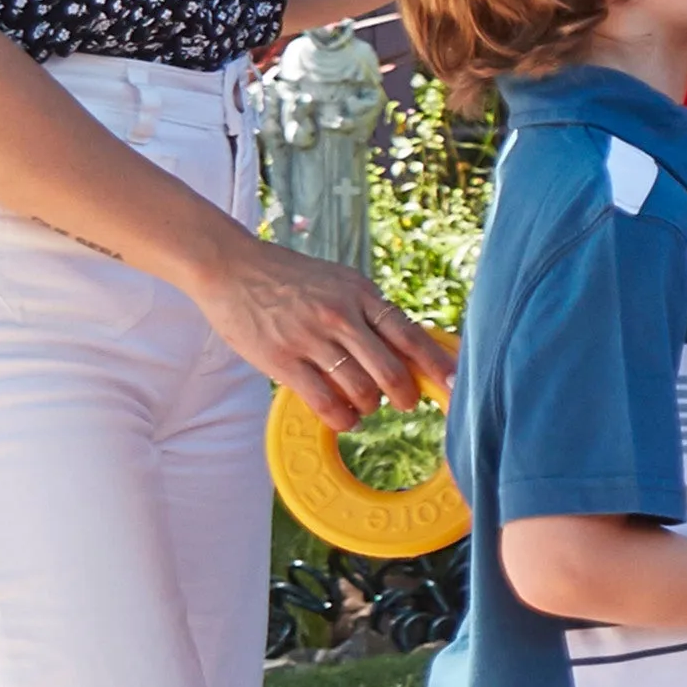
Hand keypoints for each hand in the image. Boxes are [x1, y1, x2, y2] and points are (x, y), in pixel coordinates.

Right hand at [199, 232, 451, 424]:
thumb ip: (370, 311)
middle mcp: (340, 315)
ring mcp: (311, 338)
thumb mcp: (339, 282)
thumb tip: (408, 347)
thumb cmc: (290, 279)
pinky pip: (325, 402)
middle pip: (391, 370)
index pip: (410, 335)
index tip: (456, 385)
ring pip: (361, 390)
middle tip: (406, 402)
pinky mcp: (282, 360)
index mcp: (360, 294)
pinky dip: (344, 419)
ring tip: (365, 406)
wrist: (231, 267)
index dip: (438, 365)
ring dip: (370, 406)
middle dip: (406, 395)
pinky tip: (346, 419)